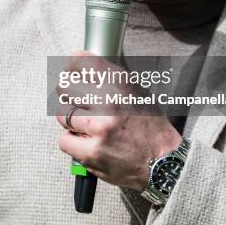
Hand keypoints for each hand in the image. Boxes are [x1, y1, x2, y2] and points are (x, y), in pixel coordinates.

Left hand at [56, 51, 181, 190]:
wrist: (163, 162)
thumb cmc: (150, 127)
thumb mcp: (137, 91)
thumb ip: (110, 80)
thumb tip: (83, 71)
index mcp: (119, 82)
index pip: (80, 62)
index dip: (72, 67)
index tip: (71, 72)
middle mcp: (108, 101)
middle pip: (65, 87)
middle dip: (68, 94)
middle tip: (75, 101)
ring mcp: (99, 127)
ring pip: (62, 114)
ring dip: (70, 119)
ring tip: (84, 124)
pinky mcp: (92, 151)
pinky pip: (64, 140)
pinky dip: (72, 142)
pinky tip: (85, 141)